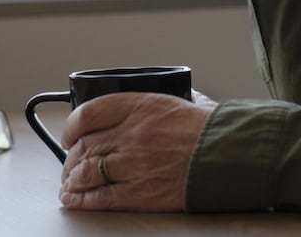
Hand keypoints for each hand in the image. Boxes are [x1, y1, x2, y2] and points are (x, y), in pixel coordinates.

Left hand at [59, 91, 216, 210]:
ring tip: (70, 183)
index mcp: (140, 106)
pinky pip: (100, 198)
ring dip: (72, 180)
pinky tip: (73, 200)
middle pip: (85, 146)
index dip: (72, 126)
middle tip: (70, 163)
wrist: (230, 155)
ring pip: (86, 172)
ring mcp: (134, 164)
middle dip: (71, 158)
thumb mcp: (178, 101)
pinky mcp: (140, 193)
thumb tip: (135, 108)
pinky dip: (81, 200)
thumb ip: (151, 104)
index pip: (89, 113)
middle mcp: (132, 134)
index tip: (70, 134)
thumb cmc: (210, 129)